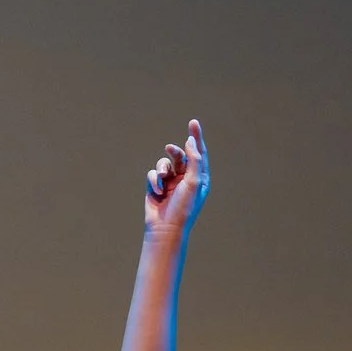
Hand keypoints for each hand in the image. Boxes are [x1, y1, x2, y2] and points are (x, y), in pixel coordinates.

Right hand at [143, 118, 208, 233]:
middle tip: (170, 148)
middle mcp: (185, 178)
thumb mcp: (193, 181)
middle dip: (174, 152)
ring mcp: (170, 182)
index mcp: (199, 177)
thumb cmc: (183, 207)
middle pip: (180, 155)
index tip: (193, 122)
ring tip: (162, 182)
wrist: (165, 228)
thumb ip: (193, 159)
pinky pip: (152, 175)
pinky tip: (157, 192)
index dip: (196, 137)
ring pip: (164, 163)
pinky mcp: (156, 187)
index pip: (199, 152)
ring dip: (162, 171)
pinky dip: (154, 182)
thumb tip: (190, 141)